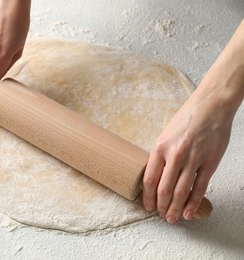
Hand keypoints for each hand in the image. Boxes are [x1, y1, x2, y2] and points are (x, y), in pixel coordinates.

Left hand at [142, 75, 233, 222]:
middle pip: (164, 189)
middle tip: (160, 215)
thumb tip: (155, 177)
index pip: (150, 179)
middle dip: (160, 206)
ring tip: (172, 218)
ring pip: (181, 192)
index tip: (147, 205)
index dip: (147, 197)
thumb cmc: (186, 120)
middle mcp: (175, 155)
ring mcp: (193, 160)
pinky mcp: (209, 163)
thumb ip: (160, 156)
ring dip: (175, 208)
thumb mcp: (165, 135)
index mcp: (160, 148)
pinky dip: (193, 203)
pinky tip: (188, 212)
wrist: (210, 107)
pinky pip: (200, 188)